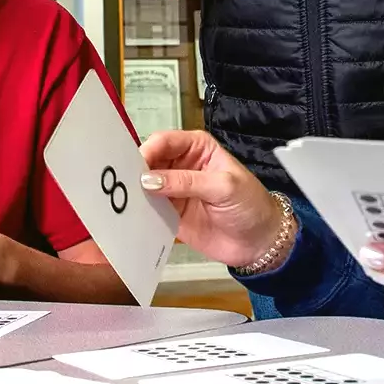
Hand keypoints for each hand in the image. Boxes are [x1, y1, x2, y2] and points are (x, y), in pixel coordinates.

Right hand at [139, 130, 284, 267]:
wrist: (259, 242)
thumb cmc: (251, 205)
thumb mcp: (224, 187)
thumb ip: (187, 182)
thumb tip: (151, 179)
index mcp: (197, 147)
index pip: (164, 141)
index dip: (149, 150)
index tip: (137, 166)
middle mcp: (182, 165)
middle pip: (150, 161)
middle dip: (136, 170)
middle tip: (124, 183)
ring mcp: (174, 190)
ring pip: (145, 185)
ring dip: (134, 192)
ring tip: (125, 199)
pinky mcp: (170, 213)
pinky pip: (148, 208)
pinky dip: (139, 211)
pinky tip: (133, 215)